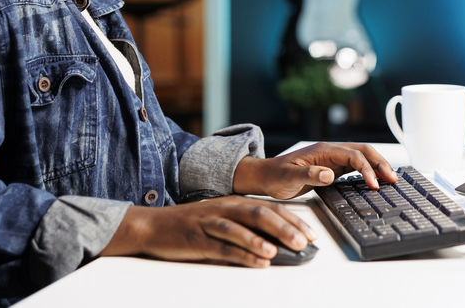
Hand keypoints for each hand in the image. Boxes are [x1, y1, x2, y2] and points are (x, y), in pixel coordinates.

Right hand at [101, 197, 315, 267]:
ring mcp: (211, 223)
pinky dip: (243, 254)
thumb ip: (246, 227)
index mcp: (234, 202)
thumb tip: (278, 244)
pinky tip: (257, 262)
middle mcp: (225, 209)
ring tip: (281, 251)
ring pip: (242, 228)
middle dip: (285, 228)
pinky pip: (224, 247)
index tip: (312, 234)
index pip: (270, 208)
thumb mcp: (221, 220)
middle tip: (304, 242)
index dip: (293, 220)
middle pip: (260, 214)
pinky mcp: (199, 240)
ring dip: (264, 240)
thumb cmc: (191, 225)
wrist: (153, 226)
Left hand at [232, 142, 399, 198]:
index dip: (366, 169)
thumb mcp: (288, 177)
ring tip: (391, 179)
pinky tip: (375, 180)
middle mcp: (331, 151)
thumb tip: (328, 175)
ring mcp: (332, 159)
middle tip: (393, 179)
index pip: (353, 156)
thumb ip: (308, 175)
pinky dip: (368, 171)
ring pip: (361, 157)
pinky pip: (355, 166)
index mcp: (323, 150)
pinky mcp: (332, 168)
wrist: (266, 176)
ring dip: (377, 166)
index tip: (374, 185)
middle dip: (380, 163)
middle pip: (362, 151)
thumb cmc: (275, 175)